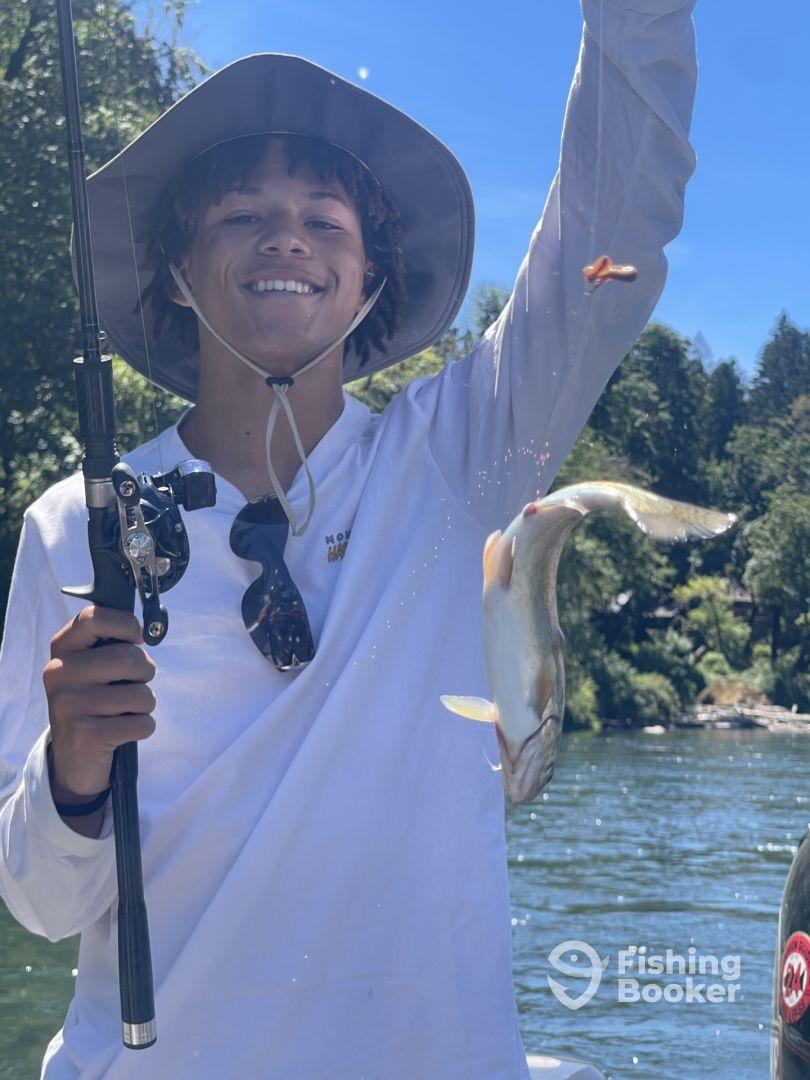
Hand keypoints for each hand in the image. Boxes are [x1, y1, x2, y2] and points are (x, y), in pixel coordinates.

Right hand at [43, 606, 156, 801]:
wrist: (73, 760)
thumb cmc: (94, 702)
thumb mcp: (92, 668)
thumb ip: (112, 645)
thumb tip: (149, 631)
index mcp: (62, 650)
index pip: (94, 617)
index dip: (126, 624)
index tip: (139, 638)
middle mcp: (59, 674)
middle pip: (129, 657)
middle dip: (145, 672)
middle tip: (136, 683)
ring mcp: (70, 706)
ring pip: (141, 694)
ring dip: (145, 704)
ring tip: (126, 711)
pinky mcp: (86, 736)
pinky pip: (142, 723)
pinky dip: (144, 728)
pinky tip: (124, 732)